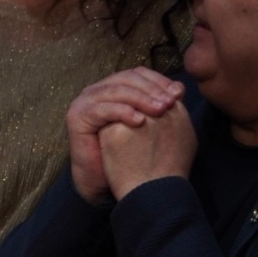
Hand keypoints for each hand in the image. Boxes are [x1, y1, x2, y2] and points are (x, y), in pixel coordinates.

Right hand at [66, 70, 184, 202]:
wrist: (103, 182)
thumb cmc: (127, 156)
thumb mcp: (149, 126)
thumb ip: (161, 106)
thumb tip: (180, 88)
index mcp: (113, 88)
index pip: (138, 74)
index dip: (158, 80)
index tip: (178, 93)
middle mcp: (97, 90)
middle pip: (127, 79)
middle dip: (152, 90)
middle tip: (171, 103)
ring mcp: (85, 101)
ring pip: (117, 91)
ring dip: (141, 99)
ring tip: (160, 111)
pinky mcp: (77, 115)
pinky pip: (103, 109)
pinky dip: (123, 112)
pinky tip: (139, 121)